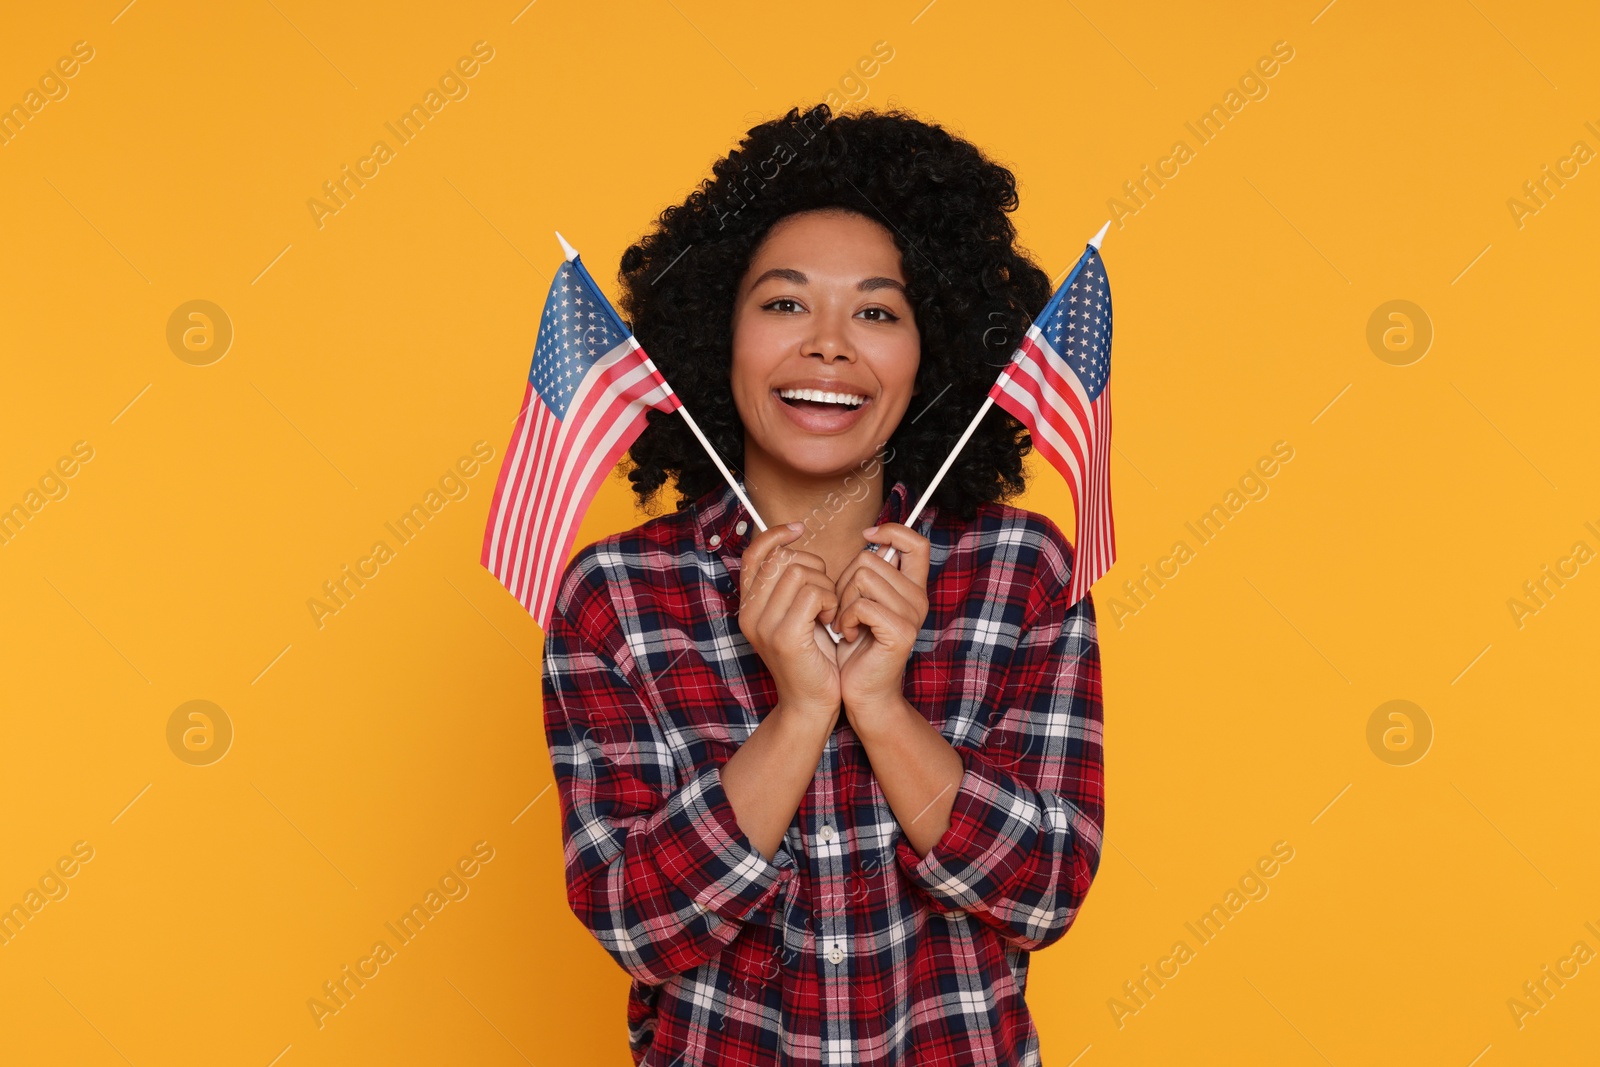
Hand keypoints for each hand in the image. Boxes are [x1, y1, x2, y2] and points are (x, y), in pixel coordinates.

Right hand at [737, 522, 841, 722]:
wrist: (811, 704)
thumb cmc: (812, 658)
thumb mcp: (797, 615)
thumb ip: (790, 585)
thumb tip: (794, 545)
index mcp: (749, 606)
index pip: (754, 554)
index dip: (776, 535)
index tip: (799, 530)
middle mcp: (749, 613)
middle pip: (783, 558)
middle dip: (814, 568)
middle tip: (826, 596)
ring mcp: (764, 625)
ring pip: (800, 572)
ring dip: (826, 587)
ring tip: (829, 611)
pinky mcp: (784, 636)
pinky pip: (812, 593)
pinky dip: (830, 601)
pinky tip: (832, 620)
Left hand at [832, 522, 929, 726]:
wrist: (862, 692)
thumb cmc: (856, 647)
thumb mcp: (861, 602)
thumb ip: (869, 574)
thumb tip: (868, 537)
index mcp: (912, 587)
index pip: (915, 542)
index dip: (891, 531)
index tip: (867, 536)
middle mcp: (918, 598)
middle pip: (870, 558)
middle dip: (844, 581)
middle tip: (845, 611)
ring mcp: (912, 615)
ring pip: (863, 577)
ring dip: (842, 601)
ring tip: (846, 624)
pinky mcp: (901, 632)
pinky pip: (862, 604)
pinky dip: (846, 619)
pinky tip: (849, 635)